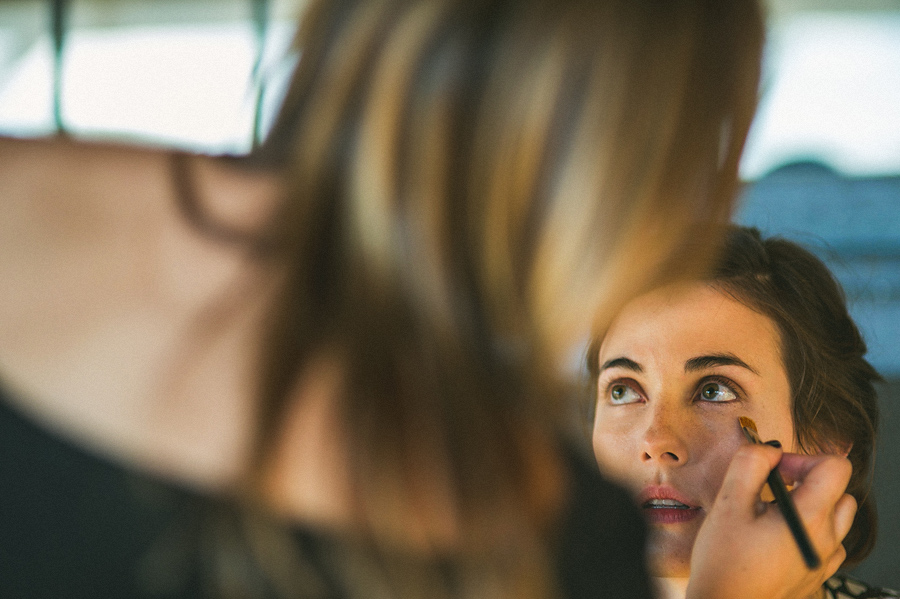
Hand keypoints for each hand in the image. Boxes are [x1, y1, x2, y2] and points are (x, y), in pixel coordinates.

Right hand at [687, 444, 855, 598]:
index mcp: (809, 519)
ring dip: (811, 504)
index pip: (835, 467)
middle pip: (840, 491)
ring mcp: (824, 560)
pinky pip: (828, 542)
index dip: (802, 457)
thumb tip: (767, 449)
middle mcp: (826, 541)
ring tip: (775, 512)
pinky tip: (777, 535)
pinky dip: (809, 529)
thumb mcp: (727, 504)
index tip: (775, 468)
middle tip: (774, 486)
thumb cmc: (724, 565)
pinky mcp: (816, 574)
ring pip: (836, 517)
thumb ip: (749, 465)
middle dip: (808, 479)